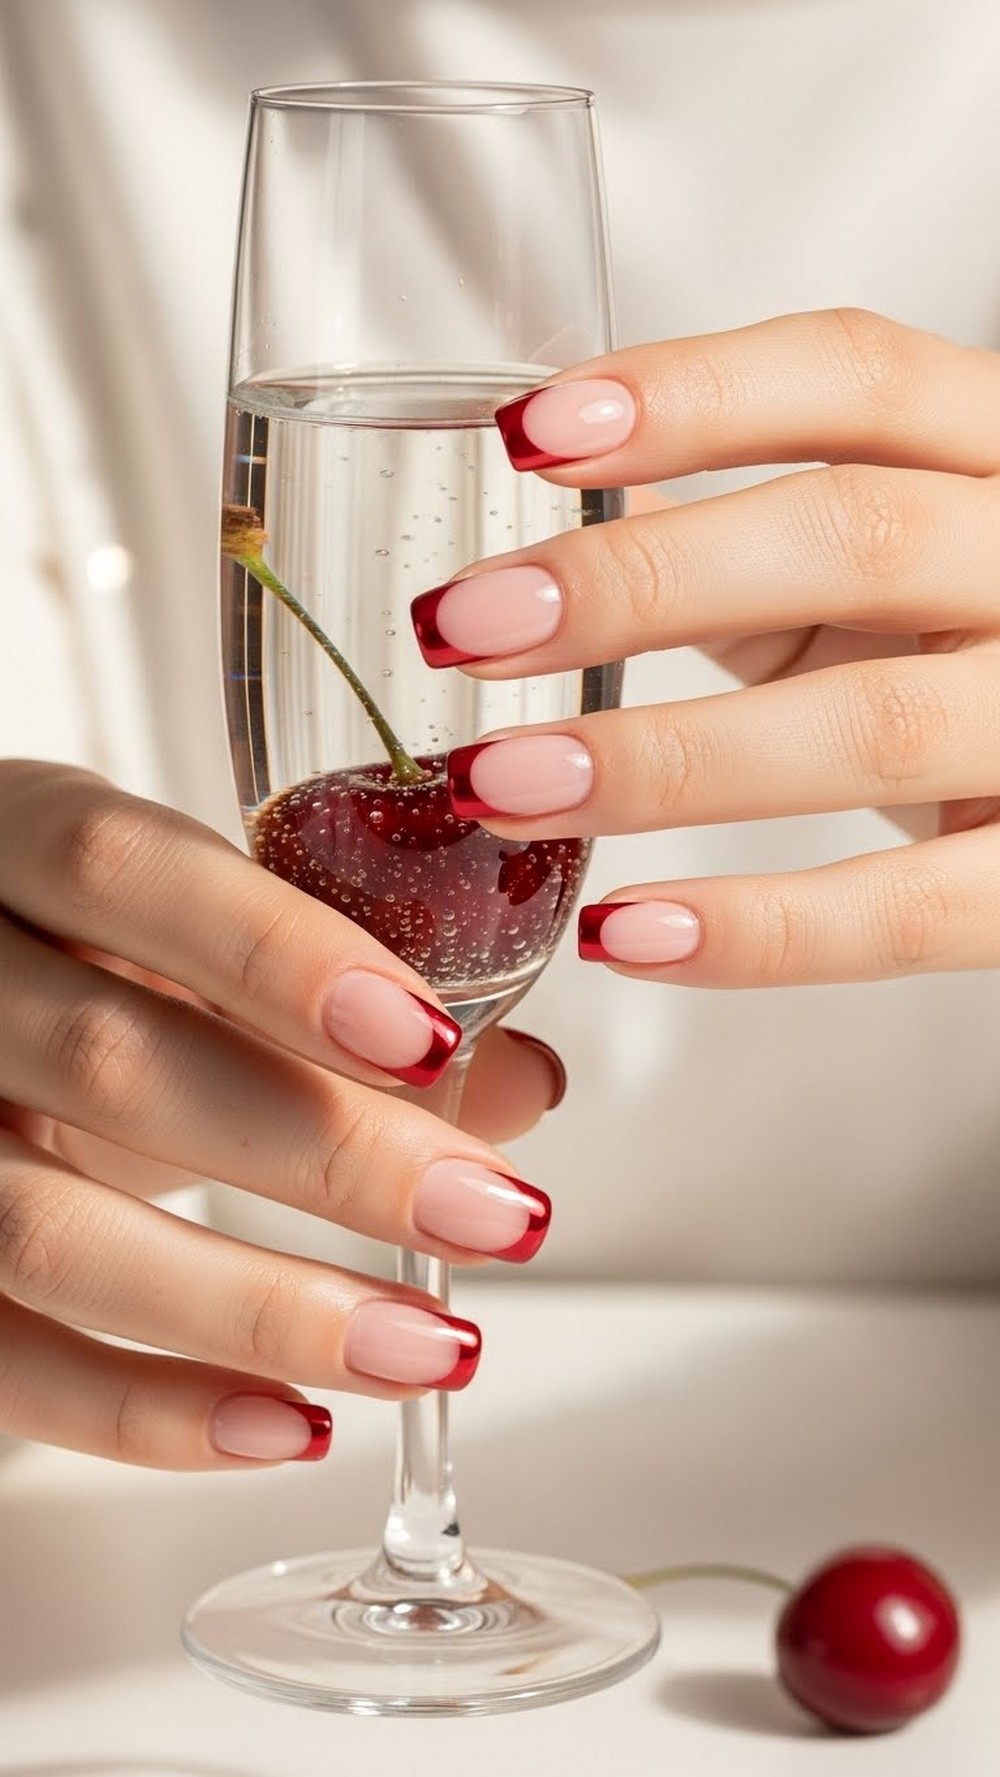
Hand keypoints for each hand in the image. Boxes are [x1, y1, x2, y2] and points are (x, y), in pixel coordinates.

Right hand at [0, 762, 560, 1465]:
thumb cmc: (79, 965)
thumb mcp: (187, 944)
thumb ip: (342, 995)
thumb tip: (519, 1085)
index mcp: (16, 843)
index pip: (123, 872)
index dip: (275, 955)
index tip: (428, 1040)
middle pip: (108, 1064)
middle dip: (325, 1150)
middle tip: (491, 1213)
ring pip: (47, 1232)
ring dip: (260, 1308)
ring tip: (426, 1348)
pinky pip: (5, 1366)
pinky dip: (150, 1412)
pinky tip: (292, 1423)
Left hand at [412, 309, 999, 985]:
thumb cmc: (981, 643)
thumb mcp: (887, 561)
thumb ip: (748, 534)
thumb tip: (553, 507)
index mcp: (998, 452)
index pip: (856, 378)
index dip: (691, 395)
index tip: (528, 434)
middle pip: (851, 538)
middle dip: (640, 582)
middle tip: (469, 625)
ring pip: (873, 723)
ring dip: (664, 760)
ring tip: (501, 782)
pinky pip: (913, 911)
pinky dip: (759, 929)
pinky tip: (622, 930)